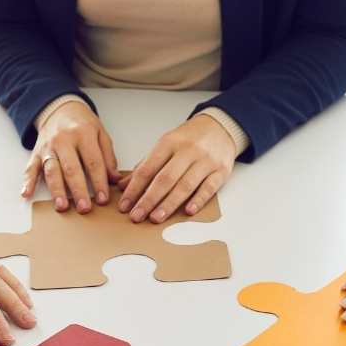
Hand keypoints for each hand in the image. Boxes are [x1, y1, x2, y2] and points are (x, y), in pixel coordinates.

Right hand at [25, 98, 119, 213]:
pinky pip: (31, 167)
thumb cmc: (83, 124)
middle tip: (85, 208)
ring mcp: (48, 147)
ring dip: (56, 190)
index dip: (99, 182)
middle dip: (78, 190)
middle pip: (71, 168)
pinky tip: (26, 193)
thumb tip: (114, 179)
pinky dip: (27, 181)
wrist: (59, 108)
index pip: (93, 162)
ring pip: (52, 170)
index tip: (104, 199)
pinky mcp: (36, 152)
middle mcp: (63, 140)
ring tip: (62, 206)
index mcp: (83, 134)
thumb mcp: (101, 133)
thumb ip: (108, 156)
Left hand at [121, 114, 239, 223]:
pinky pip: (209, 188)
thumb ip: (146, 165)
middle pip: (165, 179)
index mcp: (169, 142)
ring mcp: (206, 161)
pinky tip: (188, 211)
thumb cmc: (189, 139)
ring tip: (156, 218)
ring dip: (169, 204)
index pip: (147, 169)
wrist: (220, 127)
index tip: (125, 205)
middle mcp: (187, 151)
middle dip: (149, 200)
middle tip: (137, 216)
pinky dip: (198, 200)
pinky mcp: (221, 171)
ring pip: (185, 185)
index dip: (134, 189)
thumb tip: (124, 186)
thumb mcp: (165, 145)